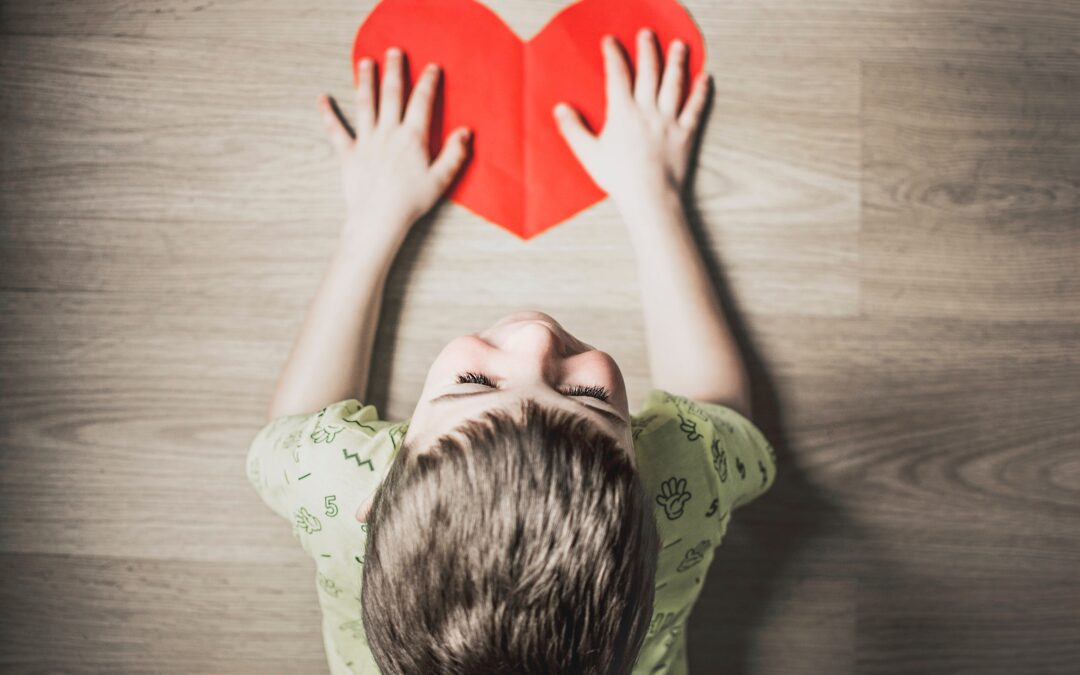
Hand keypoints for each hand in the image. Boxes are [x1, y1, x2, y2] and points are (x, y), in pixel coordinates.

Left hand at [318, 46, 471, 247]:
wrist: (379, 219)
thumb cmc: (411, 202)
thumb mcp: (441, 180)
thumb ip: (454, 154)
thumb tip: (465, 132)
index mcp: (412, 138)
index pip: (422, 102)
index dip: (428, 82)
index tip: (431, 68)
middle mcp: (388, 133)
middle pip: (391, 94)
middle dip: (394, 70)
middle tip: (394, 52)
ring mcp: (366, 141)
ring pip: (365, 104)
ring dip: (365, 81)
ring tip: (365, 62)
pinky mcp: (349, 154)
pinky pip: (336, 130)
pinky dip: (327, 114)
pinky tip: (321, 99)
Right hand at [552, 28, 709, 211]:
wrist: (650, 196)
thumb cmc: (618, 177)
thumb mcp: (588, 154)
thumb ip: (573, 129)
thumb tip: (560, 108)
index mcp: (623, 113)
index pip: (617, 75)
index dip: (614, 55)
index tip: (611, 41)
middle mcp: (648, 110)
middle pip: (649, 72)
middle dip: (648, 50)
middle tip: (647, 34)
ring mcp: (669, 120)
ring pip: (674, 84)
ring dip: (677, 62)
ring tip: (679, 46)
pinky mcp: (685, 133)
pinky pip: (695, 108)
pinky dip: (701, 92)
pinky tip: (705, 78)